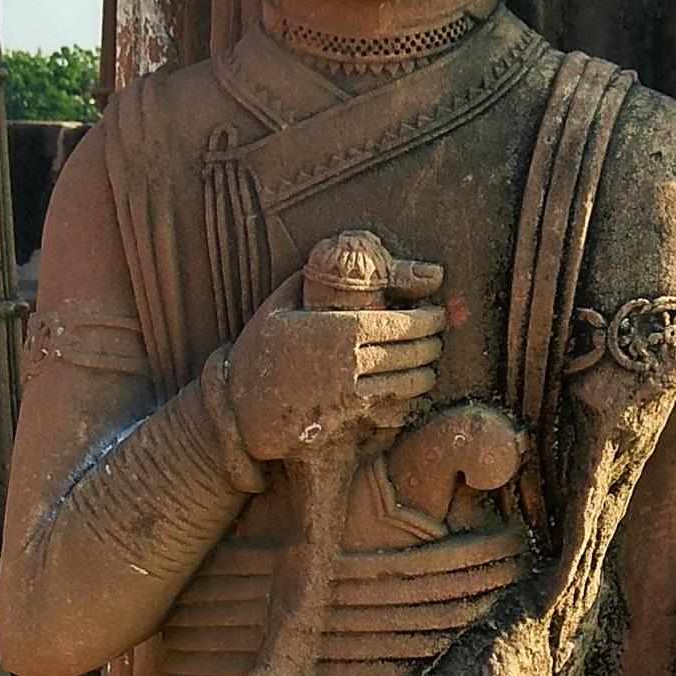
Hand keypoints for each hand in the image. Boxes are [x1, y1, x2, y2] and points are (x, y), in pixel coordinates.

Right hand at [226, 260, 443, 464]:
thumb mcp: (275, 307)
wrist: (237, 409)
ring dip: (426, 374)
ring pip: (407, 383)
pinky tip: (409, 394)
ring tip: (428, 366)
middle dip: (432, 344)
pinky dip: (408, 401)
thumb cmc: (256, 353)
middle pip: (411, 352)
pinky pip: (392, 410)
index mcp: (337, 328)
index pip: (401, 323)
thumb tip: (326, 255)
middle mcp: (348, 361)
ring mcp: (350, 394)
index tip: (437, 314)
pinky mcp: (348, 420)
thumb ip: (304, 279)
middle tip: (438, 338)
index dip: (428, 319)